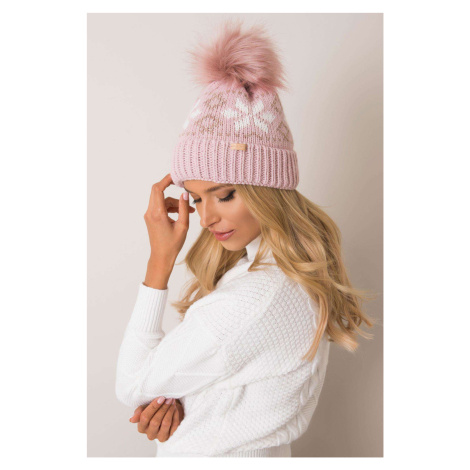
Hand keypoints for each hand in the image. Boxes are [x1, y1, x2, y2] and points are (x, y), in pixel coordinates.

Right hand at [129, 397, 184, 441]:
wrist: (166, 412)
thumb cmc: (154, 409)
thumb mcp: (145, 407)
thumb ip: (139, 412)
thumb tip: (131, 420)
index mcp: (141, 427)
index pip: (145, 417)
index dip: (153, 407)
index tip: (161, 398)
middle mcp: (150, 434)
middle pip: (155, 421)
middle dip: (163, 408)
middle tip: (169, 398)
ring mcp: (160, 436)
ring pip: (165, 423)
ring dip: (170, 410)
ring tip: (172, 401)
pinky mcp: (171, 436)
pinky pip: (174, 425)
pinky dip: (175, 415)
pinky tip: (175, 408)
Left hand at [143, 173, 194, 288]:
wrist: (161, 257)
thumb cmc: (172, 244)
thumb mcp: (183, 226)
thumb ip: (183, 208)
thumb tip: (184, 194)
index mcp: (157, 213)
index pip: (157, 189)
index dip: (165, 179)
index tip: (175, 176)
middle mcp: (150, 212)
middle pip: (157, 192)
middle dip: (169, 188)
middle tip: (180, 185)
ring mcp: (149, 215)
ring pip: (161, 200)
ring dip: (174, 202)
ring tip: (188, 210)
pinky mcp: (151, 218)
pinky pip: (160, 207)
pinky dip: (170, 207)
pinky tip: (181, 213)